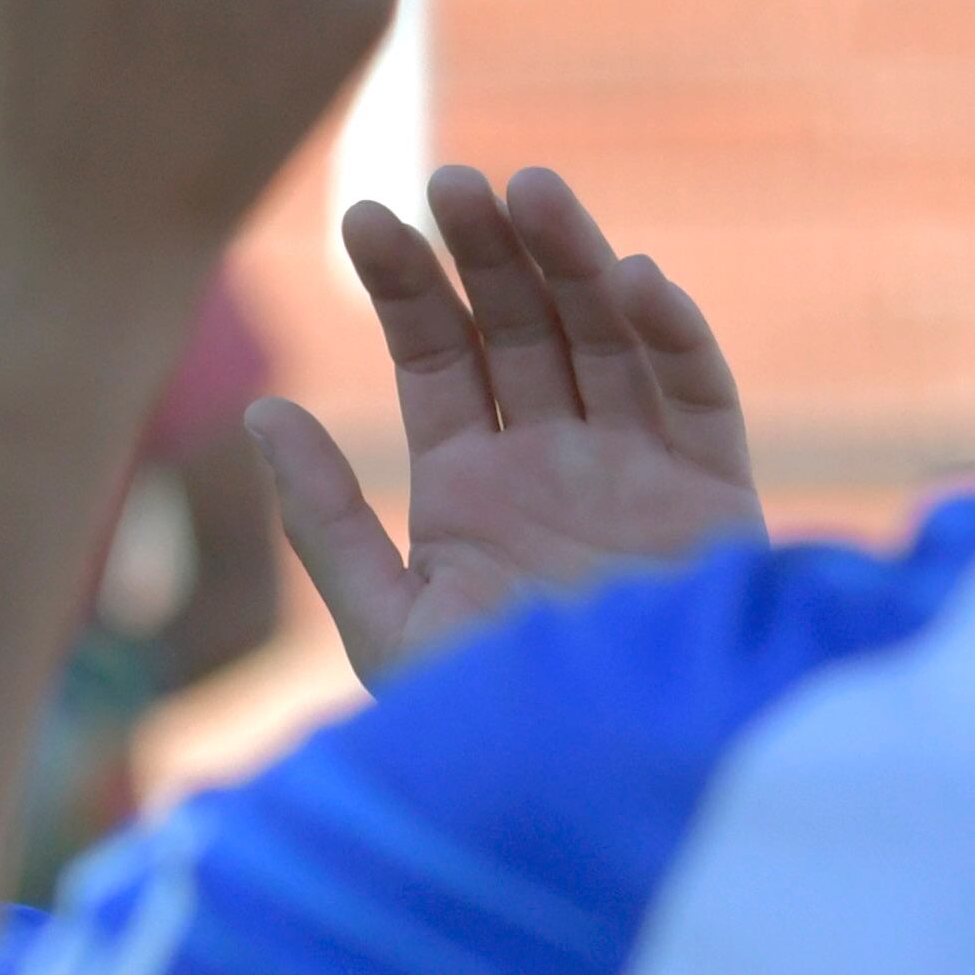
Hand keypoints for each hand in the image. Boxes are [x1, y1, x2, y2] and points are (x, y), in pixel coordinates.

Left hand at [258, 164, 762, 683]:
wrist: (597, 793)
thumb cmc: (487, 731)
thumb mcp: (388, 625)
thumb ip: (328, 521)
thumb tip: (259, 413)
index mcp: (469, 488)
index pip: (435, 357)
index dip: (408, 286)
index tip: (367, 219)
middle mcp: (554, 464)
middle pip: (520, 327)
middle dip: (488, 253)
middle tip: (452, 181)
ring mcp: (637, 472)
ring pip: (607, 336)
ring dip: (573, 260)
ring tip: (529, 191)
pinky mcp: (716, 498)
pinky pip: (699, 397)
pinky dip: (673, 336)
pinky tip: (634, 278)